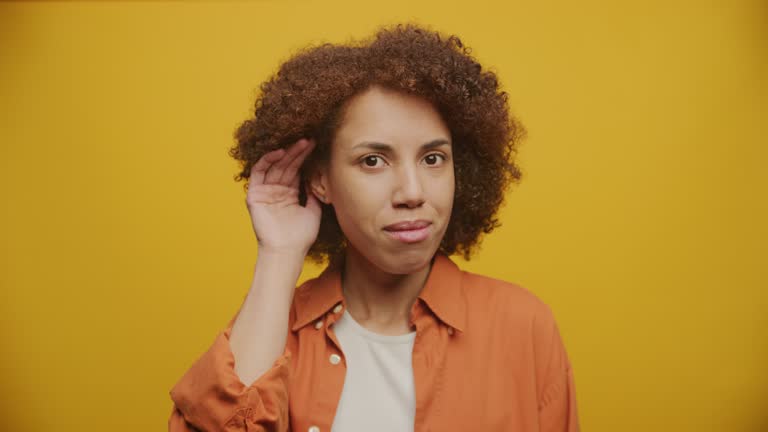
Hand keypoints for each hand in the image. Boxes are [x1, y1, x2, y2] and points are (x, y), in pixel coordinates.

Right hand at [245, 138, 320, 254]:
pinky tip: (280, 151)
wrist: (287, 250)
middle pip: (286, 165)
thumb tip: (320, 180)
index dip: (305, 157)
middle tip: (310, 139)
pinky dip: (267, 160)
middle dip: (298, 152)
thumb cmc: (301, 236)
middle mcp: (276, 190)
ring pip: (275, 166)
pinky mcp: (254, 194)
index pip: (296, 170)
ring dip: (286, 153)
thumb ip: (314, 194)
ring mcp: (265, 191)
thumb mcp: (314, 211)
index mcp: (289, 194)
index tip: (316, 145)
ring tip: (301, 142)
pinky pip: (258, 172)